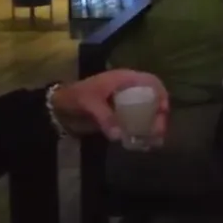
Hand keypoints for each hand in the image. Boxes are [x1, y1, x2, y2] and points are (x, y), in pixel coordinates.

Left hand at [49, 69, 169, 142]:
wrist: (59, 107)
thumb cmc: (75, 97)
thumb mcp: (89, 104)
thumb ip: (104, 117)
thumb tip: (120, 136)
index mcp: (124, 79)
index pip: (151, 81)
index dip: (161, 93)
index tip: (163, 110)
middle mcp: (128, 90)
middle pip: (153, 98)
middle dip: (160, 114)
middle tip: (159, 131)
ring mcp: (125, 104)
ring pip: (147, 112)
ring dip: (153, 125)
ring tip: (155, 140)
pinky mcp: (120, 116)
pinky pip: (136, 123)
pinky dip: (141, 132)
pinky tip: (143, 143)